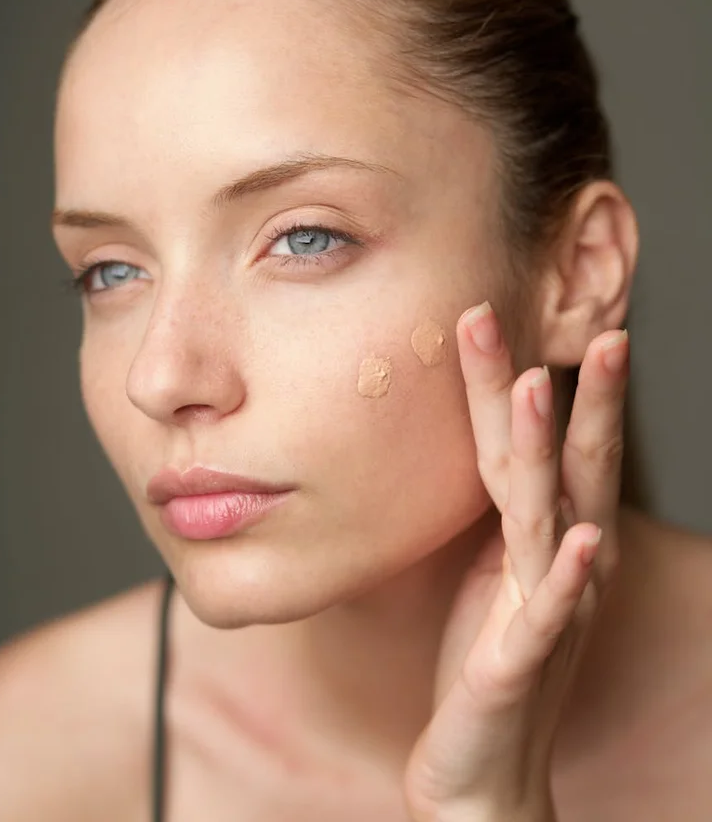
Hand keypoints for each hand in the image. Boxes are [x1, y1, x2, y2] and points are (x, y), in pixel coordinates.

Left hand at [402, 301, 628, 821]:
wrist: (483, 762)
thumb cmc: (486, 652)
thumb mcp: (489, 562)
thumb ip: (496, 505)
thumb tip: (476, 442)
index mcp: (541, 533)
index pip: (529, 444)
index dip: (512, 381)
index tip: (497, 313)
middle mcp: (559, 560)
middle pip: (569, 465)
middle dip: (583, 395)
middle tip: (600, 326)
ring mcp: (547, 606)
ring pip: (549, 515)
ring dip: (553, 452)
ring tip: (545, 390)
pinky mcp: (521, 658)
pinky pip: (549, 611)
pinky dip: (568, 574)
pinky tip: (586, 537)